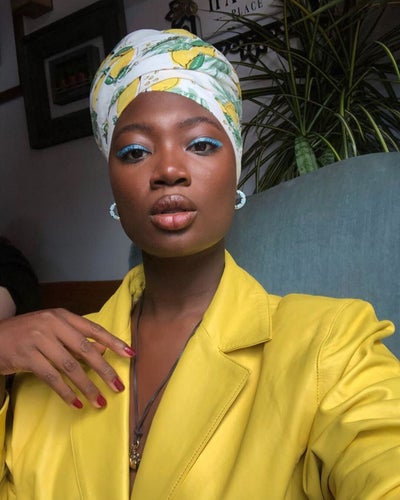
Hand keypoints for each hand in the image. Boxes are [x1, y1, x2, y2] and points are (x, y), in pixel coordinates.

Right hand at [0, 308, 133, 408]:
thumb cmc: (26, 334)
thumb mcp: (52, 331)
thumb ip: (76, 340)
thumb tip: (103, 352)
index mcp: (62, 316)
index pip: (93, 329)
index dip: (114, 342)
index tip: (131, 354)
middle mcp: (52, 324)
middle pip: (85, 349)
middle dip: (104, 370)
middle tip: (117, 386)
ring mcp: (38, 339)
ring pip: (69, 366)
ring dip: (86, 386)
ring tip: (99, 400)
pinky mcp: (26, 356)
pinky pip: (52, 377)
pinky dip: (65, 392)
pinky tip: (75, 403)